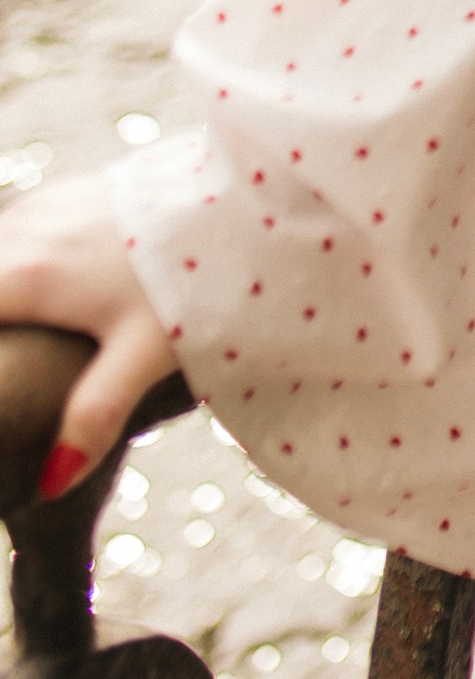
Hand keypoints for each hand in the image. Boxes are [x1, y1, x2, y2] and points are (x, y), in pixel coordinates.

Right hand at [0, 172, 181, 498]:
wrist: (245, 195)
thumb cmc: (196, 278)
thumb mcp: (145, 355)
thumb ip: (93, 415)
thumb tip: (49, 486)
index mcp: (28, 277)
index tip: (5, 369)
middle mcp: (26, 232)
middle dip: (0, 326)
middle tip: (15, 354)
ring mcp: (48, 206)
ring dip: (2, 288)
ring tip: (25, 330)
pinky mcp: (71, 192)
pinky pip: (20, 228)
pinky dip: (17, 259)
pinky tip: (39, 285)